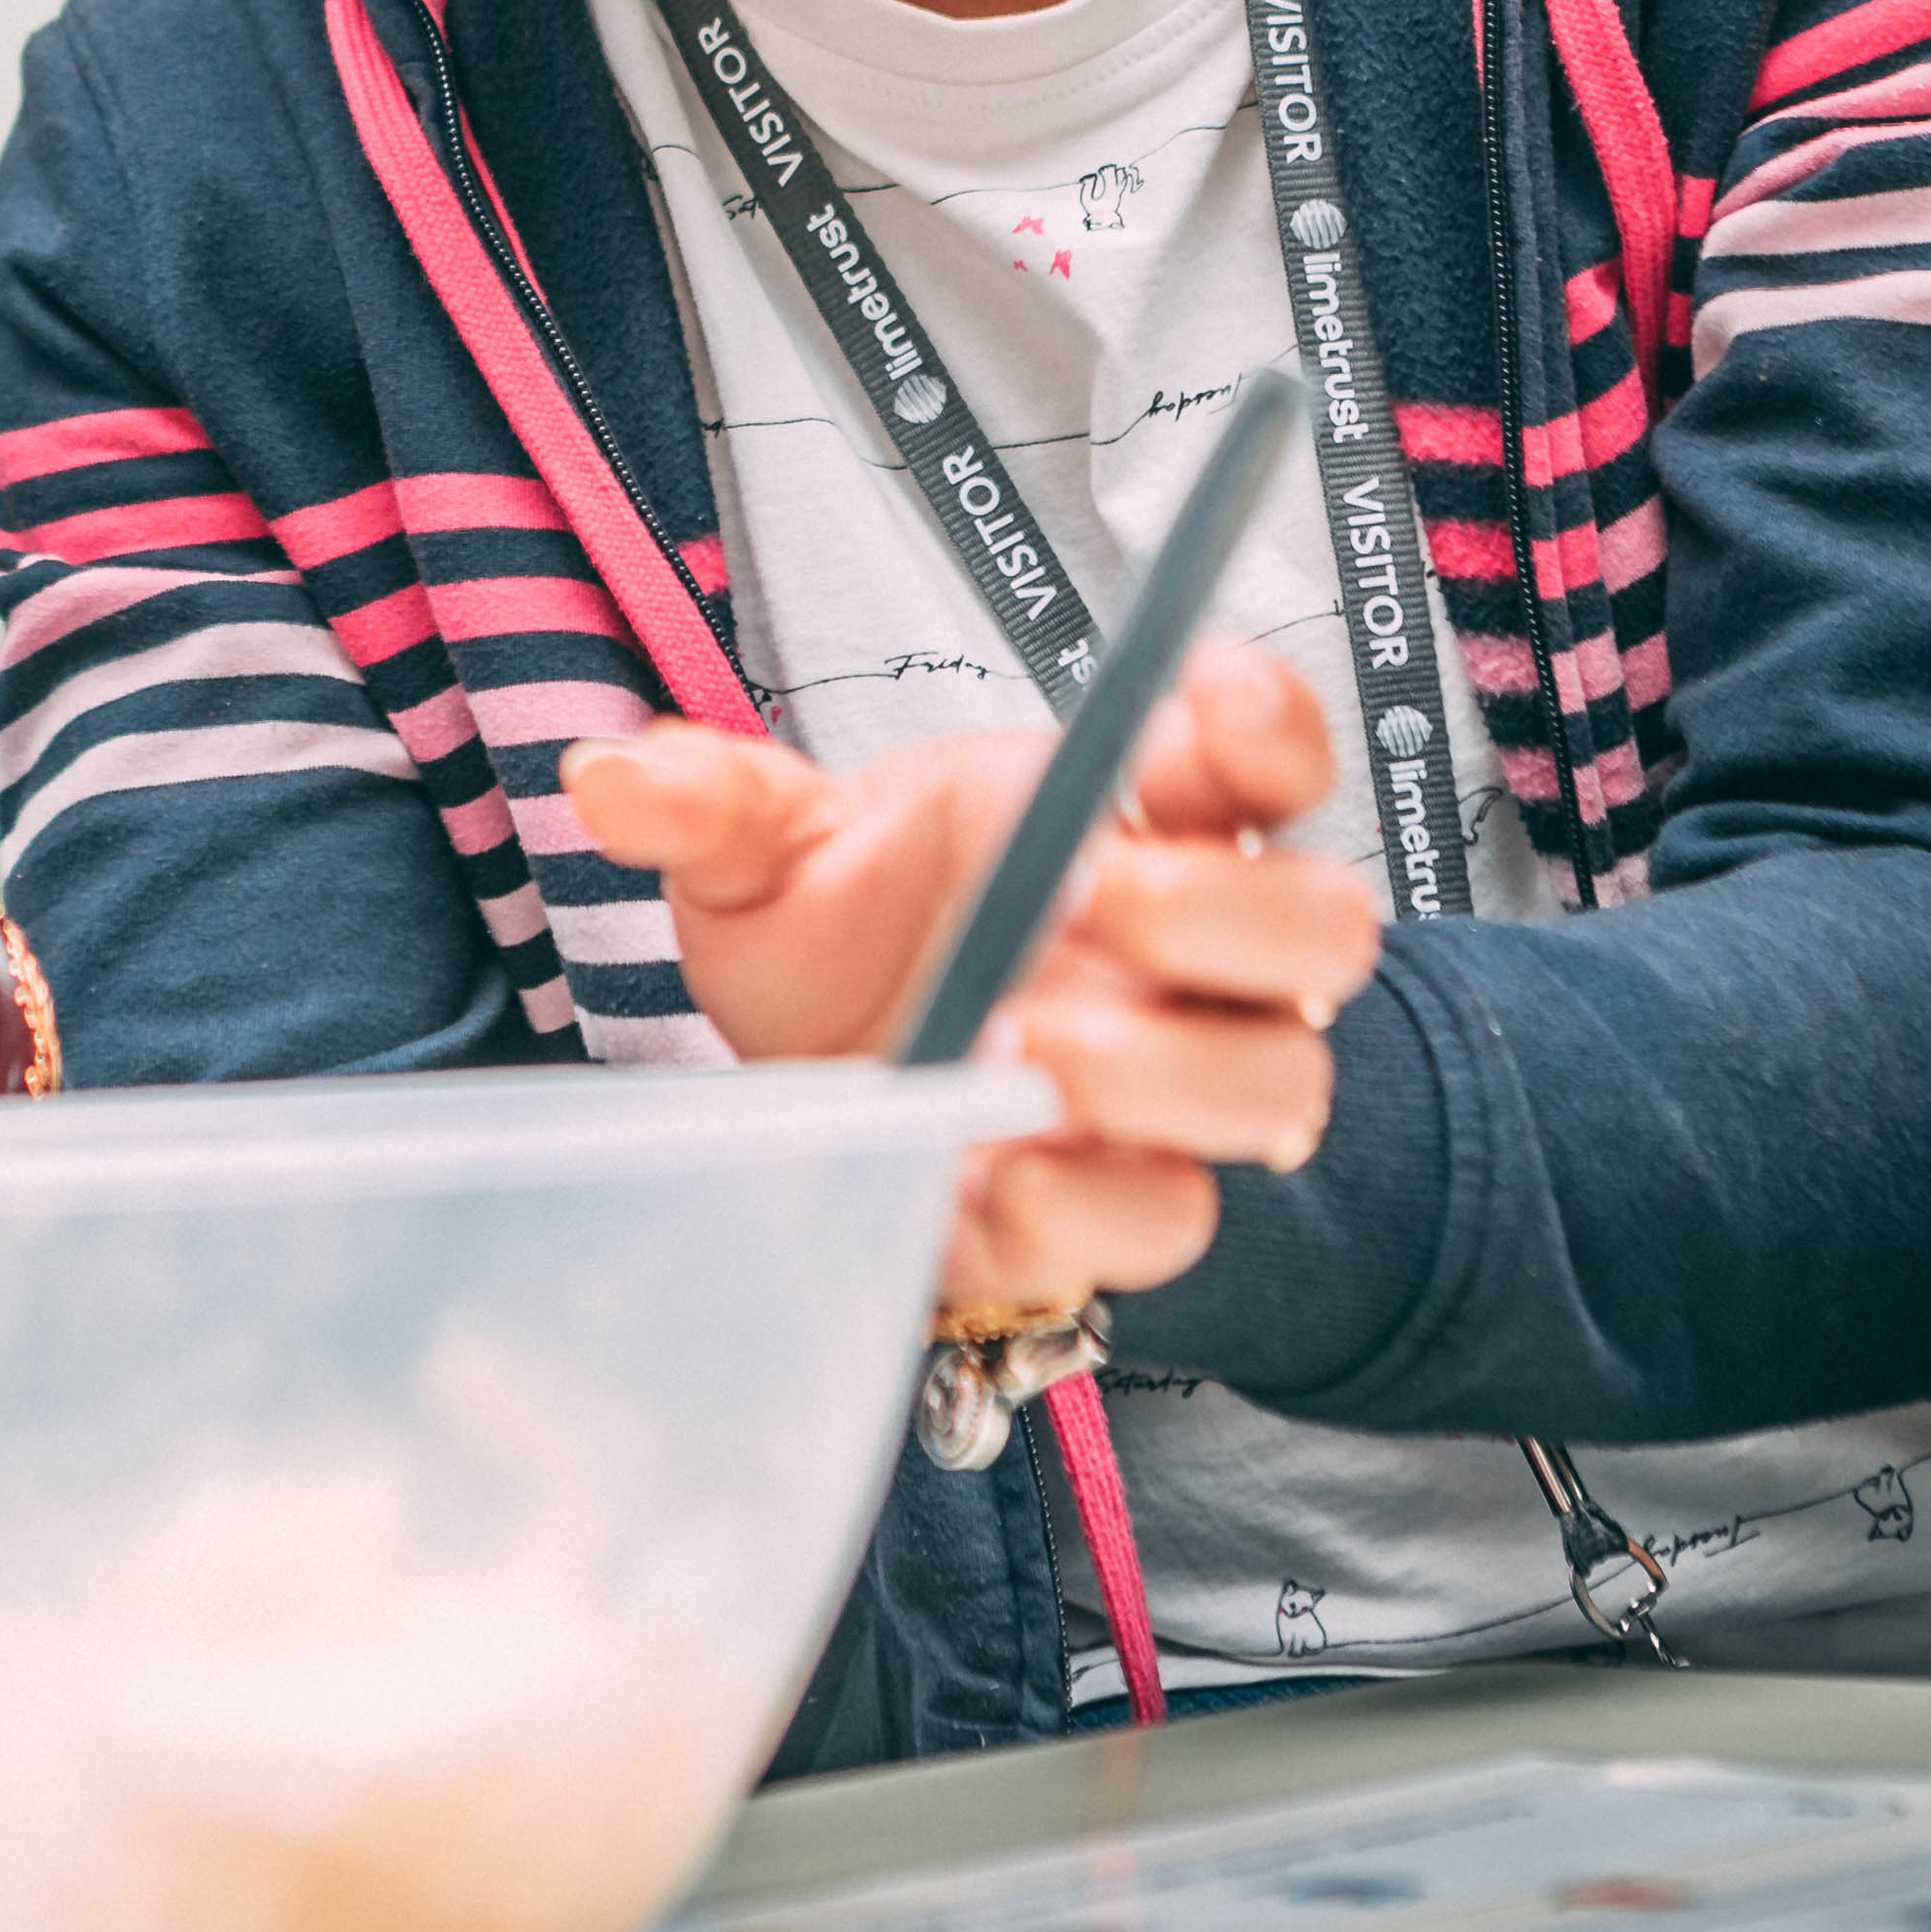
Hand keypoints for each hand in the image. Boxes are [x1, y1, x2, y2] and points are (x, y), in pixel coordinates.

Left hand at [556, 642, 1379, 1304]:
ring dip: (1171, 1068)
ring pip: (1276, 1080)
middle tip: (1097, 898)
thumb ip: (710, 805)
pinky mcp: (1119, 1206)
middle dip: (1227, 909)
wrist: (823, 1087)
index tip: (1213, 714)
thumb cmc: (844, 936)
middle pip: (1317, 921)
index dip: (1265, 724)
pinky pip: (1166, 1217)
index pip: (1256, 751)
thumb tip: (613, 779)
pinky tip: (996, 1173)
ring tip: (1028, 1048)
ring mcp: (1173, 1086)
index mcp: (1125, 818)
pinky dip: (1090, 1200)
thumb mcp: (764, 854)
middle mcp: (1184, 954)